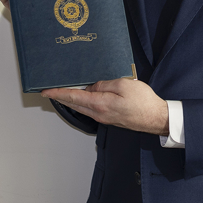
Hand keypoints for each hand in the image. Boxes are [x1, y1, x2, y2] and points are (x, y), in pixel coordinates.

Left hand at [43, 78, 170, 134]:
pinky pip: (90, 110)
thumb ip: (103, 84)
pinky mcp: (109, 119)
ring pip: (81, 108)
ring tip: (61, 92)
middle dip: (60, 97)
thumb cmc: (143, 101)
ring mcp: (104, 118)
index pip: (73, 97)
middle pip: (74, 104)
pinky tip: (81, 97)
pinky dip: (81, 103)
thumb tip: (91, 87)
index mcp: (100, 104)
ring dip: (70, 101)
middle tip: (48, 91)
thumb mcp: (123, 84)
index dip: (58, 93)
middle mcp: (99, 114)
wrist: (156, 118)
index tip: (45, 91)